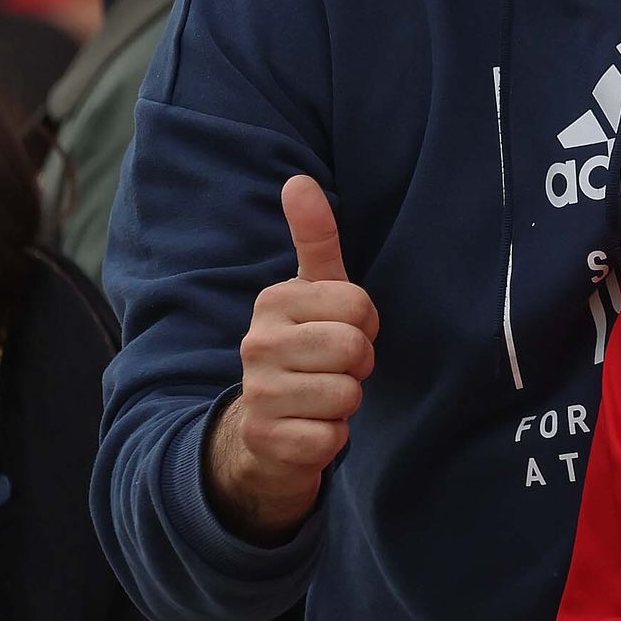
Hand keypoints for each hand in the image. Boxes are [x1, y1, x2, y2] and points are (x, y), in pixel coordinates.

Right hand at [205, 176, 378, 543]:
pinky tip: (311, 430)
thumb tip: (299, 180)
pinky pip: (332, 439)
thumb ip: (315, 238)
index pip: (359, 306)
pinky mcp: (267, 441)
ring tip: (322, 399)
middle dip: (358, 366)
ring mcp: (258, 394)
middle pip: (354, 349)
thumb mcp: (314, 293)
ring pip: (347, 394)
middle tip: (335, 372)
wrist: (264, 433)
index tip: (342, 335)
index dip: (365, 326)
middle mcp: (256, 344)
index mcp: (273, 302)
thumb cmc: (305, 352)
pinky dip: (333, 440)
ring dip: (346, 403)